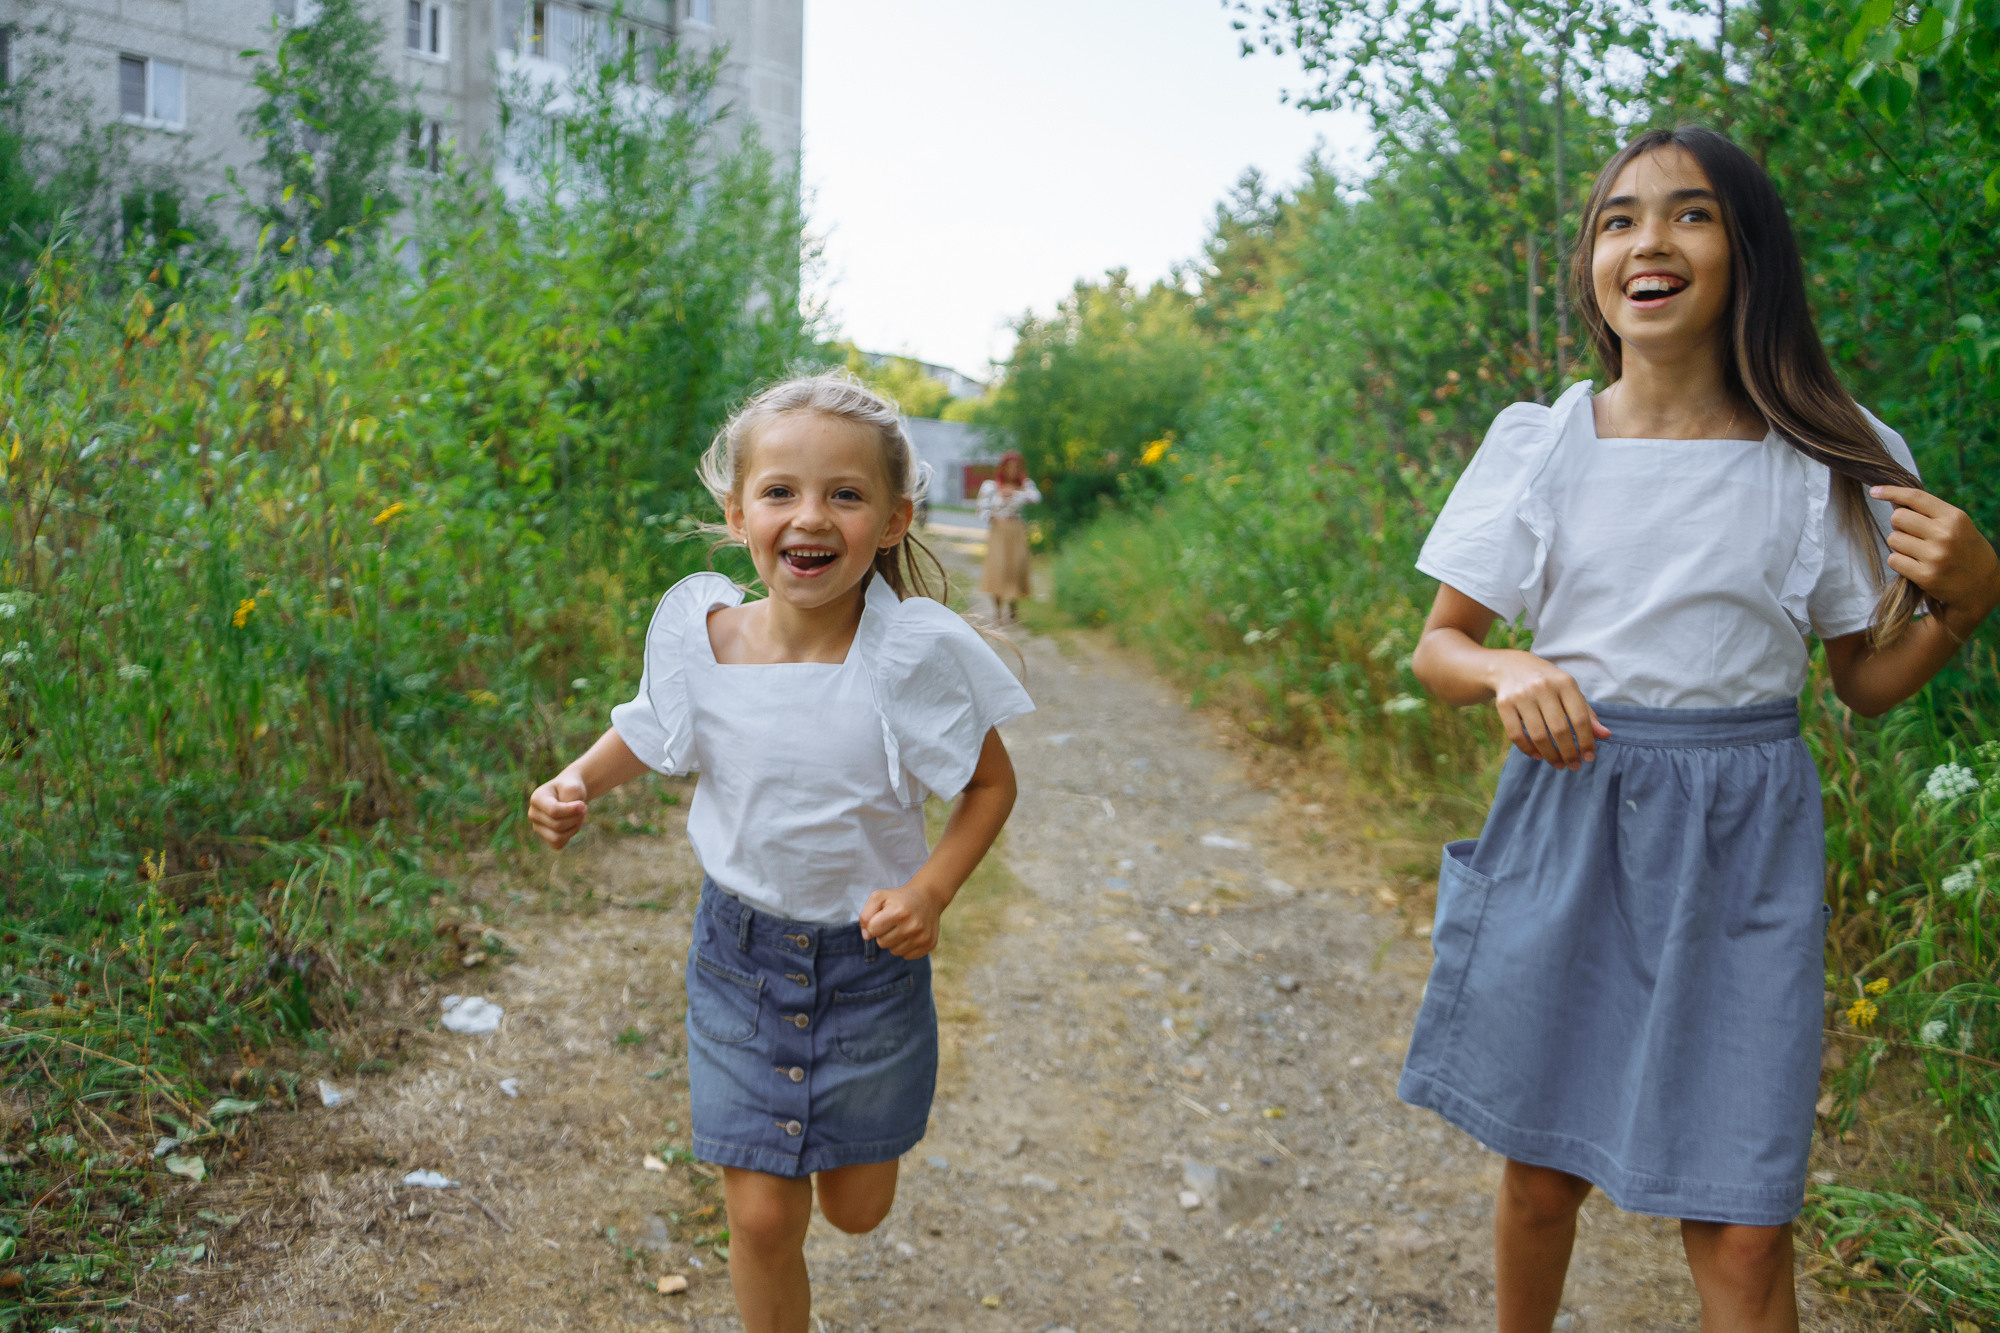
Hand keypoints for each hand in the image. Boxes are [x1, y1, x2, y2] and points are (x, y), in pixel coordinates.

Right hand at [527, 772, 589, 849]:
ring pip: (557, 838)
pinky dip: (569, 835)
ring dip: (574, 828)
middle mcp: (533, 814)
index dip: (572, 810)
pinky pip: (558, 844)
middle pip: (557, 825)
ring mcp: (537, 827)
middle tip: (584, 809)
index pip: (553, 811)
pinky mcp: (545, 837)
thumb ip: (573, 795)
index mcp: (536, 799)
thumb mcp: (573, 786)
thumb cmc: (570, 788)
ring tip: (580, 817)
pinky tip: (572, 824)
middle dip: (576, 818)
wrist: (568, 793)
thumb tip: (577, 812)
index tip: (583, 805)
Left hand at [858, 882, 945, 959]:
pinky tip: (911, 934)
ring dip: (894, 941)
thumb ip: (866, 915)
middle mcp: (913, 926)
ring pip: (894, 951)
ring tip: (903, 927)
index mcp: (898, 912)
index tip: (882, 916)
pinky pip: (906, 956)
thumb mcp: (879, 897)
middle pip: (882, 943)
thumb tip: (867, 936)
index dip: (873, 923)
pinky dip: (906, 947)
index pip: (872, 930)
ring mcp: (922, 937)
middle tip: (894, 921)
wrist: (928, 897)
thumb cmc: (898, 899)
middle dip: (884, 933)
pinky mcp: (929, 945)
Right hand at [1486, 649, 1609, 769]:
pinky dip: (1528, 749)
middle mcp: (1543, 687)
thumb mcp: (1569, 691)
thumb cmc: (1548, 683)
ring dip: (1551, 755)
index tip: (1589, 758)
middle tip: (1574, 765)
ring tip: (1558, 764)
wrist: (1510, 666)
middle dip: (1569, 752)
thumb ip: (1587, 713)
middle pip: (1559, 729)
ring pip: (1538, 735)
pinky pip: (1516, 734)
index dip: (1586, 741)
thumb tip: (1605, 735)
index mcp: (1564, 682)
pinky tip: (1538, 756)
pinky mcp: (1504, 704)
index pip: (1580, 718)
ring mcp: (1521, 695)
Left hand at [1873, 486, 1999, 632]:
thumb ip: (1929, 513)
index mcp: (1954, 517)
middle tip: (1913, 534)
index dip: (1891, 492)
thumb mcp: (1956, 525)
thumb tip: (1893, 501)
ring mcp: (1935, 556)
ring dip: (1899, 544)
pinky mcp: (1925, 576)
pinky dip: (1899, 562)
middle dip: (1899, 525)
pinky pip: (1893, 560)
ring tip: (1918, 551)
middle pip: (1898, 517)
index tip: (1875, 491)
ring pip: (1893, 539)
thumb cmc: (1964, 550)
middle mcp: (1945, 535)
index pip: (1915, 497)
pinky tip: (1916, 565)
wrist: (1982, 584)